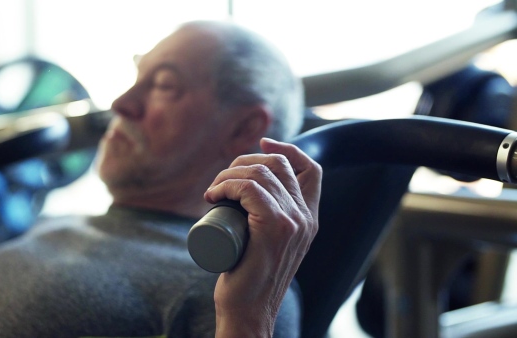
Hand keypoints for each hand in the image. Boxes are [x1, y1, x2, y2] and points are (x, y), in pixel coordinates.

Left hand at [205, 138, 321, 336]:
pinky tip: (213, 195)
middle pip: (279, 164)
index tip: (260, 145)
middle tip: (221, 182)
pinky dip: (226, 184)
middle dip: (244, 161)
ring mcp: (294, 221)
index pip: (311, 168)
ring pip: (260, 173)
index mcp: (309, 218)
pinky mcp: (275, 227)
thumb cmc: (249, 277)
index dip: (287, 148)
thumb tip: (244, 199)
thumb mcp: (268, 244)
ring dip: (228, 174)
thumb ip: (269, 225)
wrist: (248, 311)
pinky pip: (250, 188)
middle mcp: (307, 217)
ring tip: (212, 192)